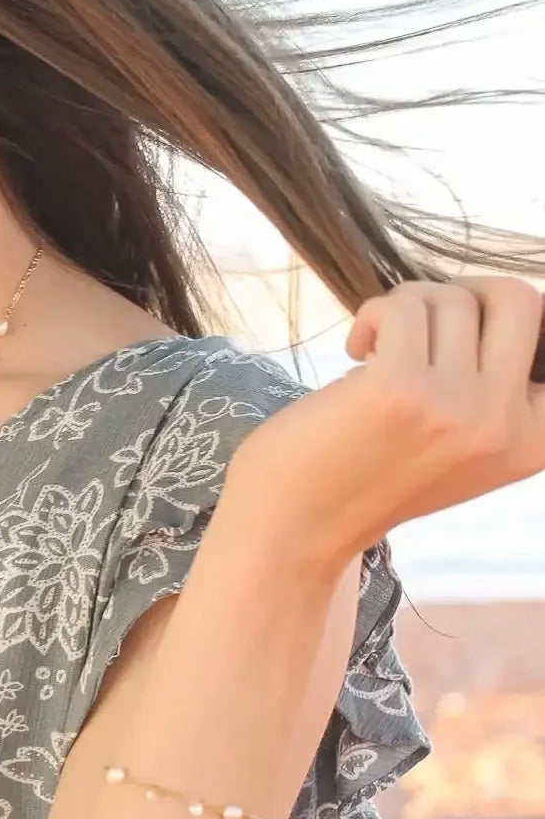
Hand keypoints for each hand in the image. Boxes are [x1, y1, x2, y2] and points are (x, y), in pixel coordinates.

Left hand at [224, 274, 544, 566]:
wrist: (298, 526)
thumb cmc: (372, 470)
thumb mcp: (463, 443)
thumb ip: (494, 387)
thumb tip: (496, 297)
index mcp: (537, 440)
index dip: (499, 322)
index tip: (454, 344)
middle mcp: (507, 426)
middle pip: (518, 299)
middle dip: (463, 292)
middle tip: (423, 322)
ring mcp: (458, 407)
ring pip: (449, 298)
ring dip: (405, 311)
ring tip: (379, 352)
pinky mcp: (400, 388)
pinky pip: (403, 306)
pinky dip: (372, 314)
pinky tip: (357, 351)